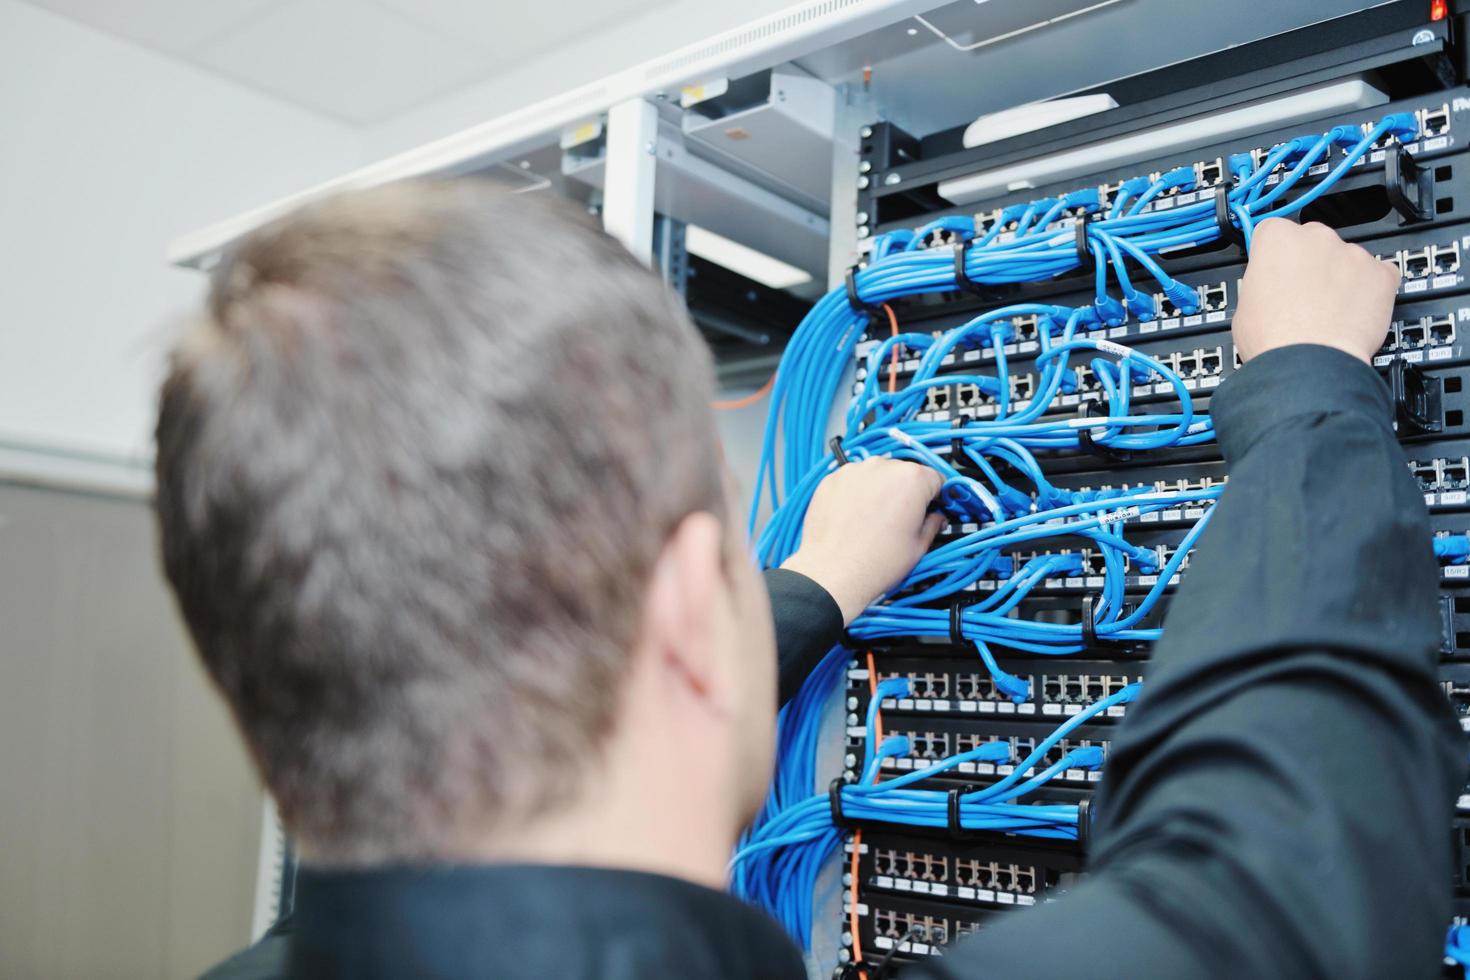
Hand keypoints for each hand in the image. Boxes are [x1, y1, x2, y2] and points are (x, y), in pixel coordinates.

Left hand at [780, 458, 943, 623]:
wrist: (834, 572)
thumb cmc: (875, 562)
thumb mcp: (919, 546)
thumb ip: (932, 524)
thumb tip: (935, 518)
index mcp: (911, 479)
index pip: (935, 478)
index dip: (936, 495)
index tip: (932, 505)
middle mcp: (882, 467)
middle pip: (905, 473)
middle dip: (907, 492)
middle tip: (901, 519)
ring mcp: (854, 471)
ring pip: (877, 474)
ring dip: (880, 490)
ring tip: (875, 520)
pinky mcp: (832, 479)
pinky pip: (853, 481)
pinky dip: (856, 493)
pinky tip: (856, 517)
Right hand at [1232, 218, 1399, 364]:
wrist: (1307, 364)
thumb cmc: (1275, 339)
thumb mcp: (1245, 305)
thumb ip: (1261, 282)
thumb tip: (1269, 286)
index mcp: (1279, 239)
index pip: (1274, 230)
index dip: (1274, 253)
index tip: (1276, 267)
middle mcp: (1318, 238)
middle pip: (1314, 240)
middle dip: (1310, 263)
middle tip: (1302, 295)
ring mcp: (1353, 254)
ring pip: (1347, 258)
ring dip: (1341, 276)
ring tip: (1330, 310)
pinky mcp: (1381, 275)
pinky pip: (1381, 273)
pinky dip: (1373, 287)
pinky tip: (1357, 307)